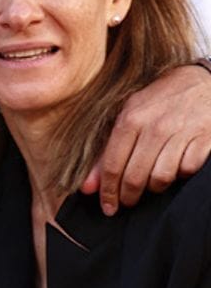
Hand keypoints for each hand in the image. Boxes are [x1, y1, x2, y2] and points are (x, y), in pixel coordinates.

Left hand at [81, 64, 210, 214]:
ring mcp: (181, 132)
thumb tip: (88, 187)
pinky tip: (176, 167)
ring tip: (151, 184)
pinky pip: (187, 170)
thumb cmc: (159, 100)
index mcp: (130, 118)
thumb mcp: (128, 115)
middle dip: (128, 196)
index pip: (113, 164)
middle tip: (127, 203)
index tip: (107, 207)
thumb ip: (106, 151)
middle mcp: (154, 126)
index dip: (108, 191)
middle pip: (135, 176)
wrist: (202, 81)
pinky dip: (180, 174)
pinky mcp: (203, 139)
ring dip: (154, 187)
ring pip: (161, 178)